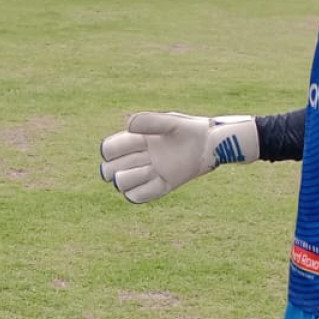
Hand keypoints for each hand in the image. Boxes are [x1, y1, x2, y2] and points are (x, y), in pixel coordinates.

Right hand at [98, 112, 258, 203]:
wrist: (210, 145)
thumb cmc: (189, 130)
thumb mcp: (170, 122)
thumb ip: (149, 121)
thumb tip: (127, 125)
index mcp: (136, 140)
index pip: (109, 150)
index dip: (110, 150)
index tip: (131, 144)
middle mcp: (139, 158)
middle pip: (108, 170)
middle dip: (112, 169)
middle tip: (134, 161)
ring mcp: (149, 174)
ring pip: (122, 184)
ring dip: (129, 178)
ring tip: (149, 169)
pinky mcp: (162, 186)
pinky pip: (140, 196)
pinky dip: (140, 193)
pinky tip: (156, 180)